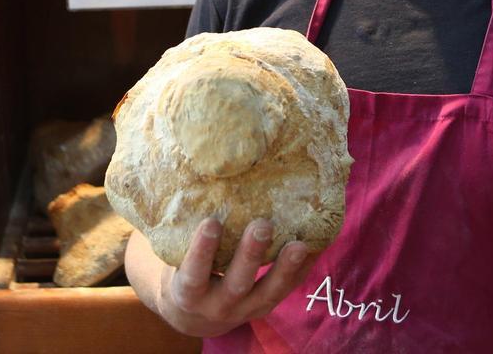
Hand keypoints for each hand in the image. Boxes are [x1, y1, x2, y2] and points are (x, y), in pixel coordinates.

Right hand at [127, 218, 315, 337]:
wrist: (194, 314)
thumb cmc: (183, 270)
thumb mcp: (175, 260)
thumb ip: (182, 234)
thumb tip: (188, 178)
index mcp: (188, 293)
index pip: (193, 274)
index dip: (202, 251)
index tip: (211, 222)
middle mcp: (218, 305)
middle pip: (237, 284)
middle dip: (251, 256)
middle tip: (262, 225)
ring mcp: (246, 309)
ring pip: (269, 292)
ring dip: (285, 267)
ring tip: (299, 243)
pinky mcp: (267, 305)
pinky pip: (289, 289)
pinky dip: (304, 268)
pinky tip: (317, 244)